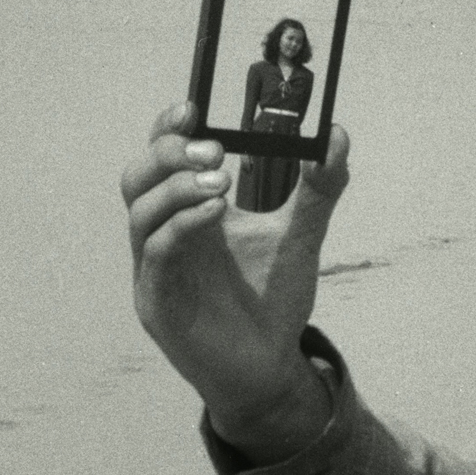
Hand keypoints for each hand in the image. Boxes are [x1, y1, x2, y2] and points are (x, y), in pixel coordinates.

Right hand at [121, 102, 349, 461]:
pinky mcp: (157, 303)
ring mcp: (155, 271)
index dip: (168, 130)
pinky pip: (155, 254)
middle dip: (169, 154)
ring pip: (140, 212)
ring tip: (221, 179)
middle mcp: (165, 236)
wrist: (271, 367)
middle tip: (215, 149)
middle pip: (138, 179)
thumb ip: (319, 188)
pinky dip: (182, 226)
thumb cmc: (272, 301)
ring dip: (177, 187)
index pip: (163, 161)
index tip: (192, 107)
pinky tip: (215, 212)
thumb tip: (337, 135)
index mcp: (190, 214)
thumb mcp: (302, 235)